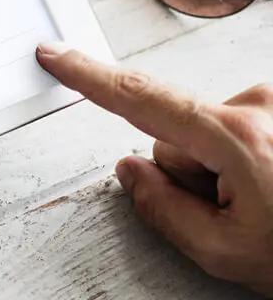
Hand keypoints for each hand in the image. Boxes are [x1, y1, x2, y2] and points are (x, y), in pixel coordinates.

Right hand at [36, 43, 272, 294]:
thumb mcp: (226, 253)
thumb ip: (161, 208)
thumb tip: (132, 172)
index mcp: (237, 138)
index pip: (140, 100)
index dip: (89, 77)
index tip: (56, 55)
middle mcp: (263, 107)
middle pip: (177, 130)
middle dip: (190, 171)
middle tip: (234, 214)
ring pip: (213, 133)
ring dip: (227, 168)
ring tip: (270, 206)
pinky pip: (245, 129)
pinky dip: (252, 161)